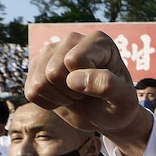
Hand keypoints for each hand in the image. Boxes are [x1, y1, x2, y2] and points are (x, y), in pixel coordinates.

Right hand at [24, 31, 145, 135]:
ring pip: (40, 83)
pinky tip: (63, 97)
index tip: (101, 88)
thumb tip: (72, 79)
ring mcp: (51, 50)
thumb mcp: (125, 101)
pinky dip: (48, 102)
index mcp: (98, 40)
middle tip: (88, 94)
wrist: (105, 115)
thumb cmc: (119, 106)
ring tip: (77, 95)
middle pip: (53, 72)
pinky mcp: (36, 66)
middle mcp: (72, 39)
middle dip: (72, 92)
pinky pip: (31, 92)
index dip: (85, 83)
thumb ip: (107, 86)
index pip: (73, 61)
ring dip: (60, 98)